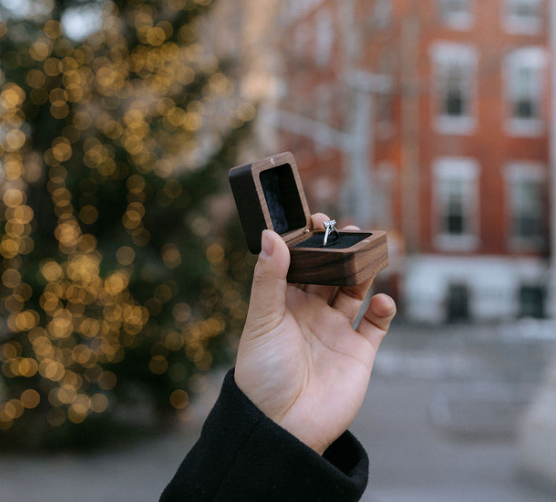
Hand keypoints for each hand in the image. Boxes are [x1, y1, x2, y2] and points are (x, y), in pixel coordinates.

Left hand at [234, 216, 395, 454]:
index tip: (315, 218)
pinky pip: (376, 324)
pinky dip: (383, 309)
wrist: (284, 428)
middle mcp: (311, 313)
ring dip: (363, 270)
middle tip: (348, 228)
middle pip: (330, 272)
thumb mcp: (262, 320)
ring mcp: (336, 332)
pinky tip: (382, 300)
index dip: (307, 241)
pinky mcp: (359, 353)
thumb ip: (269, 278)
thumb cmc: (263, 375)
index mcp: (284, 303)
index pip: (298, 263)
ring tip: (369, 249)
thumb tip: (270, 234)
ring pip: (354, 290)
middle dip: (339, 250)